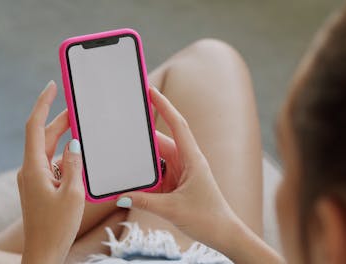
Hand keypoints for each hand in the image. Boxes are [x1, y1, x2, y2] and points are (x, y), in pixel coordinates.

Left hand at [18, 81, 84, 263]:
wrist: (43, 252)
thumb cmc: (57, 227)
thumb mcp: (73, 194)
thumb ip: (74, 164)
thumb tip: (75, 144)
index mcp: (33, 168)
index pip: (34, 126)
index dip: (43, 104)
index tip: (52, 86)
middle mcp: (30, 170)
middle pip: (43, 136)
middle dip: (61, 120)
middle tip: (79, 108)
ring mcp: (33, 178)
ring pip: (48, 149)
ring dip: (64, 138)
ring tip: (82, 128)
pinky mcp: (39, 186)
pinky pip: (52, 163)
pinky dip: (65, 155)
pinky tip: (79, 156)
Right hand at [117, 87, 238, 247]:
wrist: (223, 234)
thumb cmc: (208, 218)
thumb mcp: (171, 209)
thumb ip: (144, 201)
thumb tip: (122, 195)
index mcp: (192, 159)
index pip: (177, 124)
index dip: (164, 105)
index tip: (151, 91)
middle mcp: (187, 161)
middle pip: (161, 142)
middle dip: (143, 139)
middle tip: (124, 131)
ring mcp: (182, 172)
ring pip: (157, 159)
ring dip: (144, 163)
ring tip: (126, 160)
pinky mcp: (177, 183)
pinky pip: (158, 174)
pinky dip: (147, 176)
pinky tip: (135, 181)